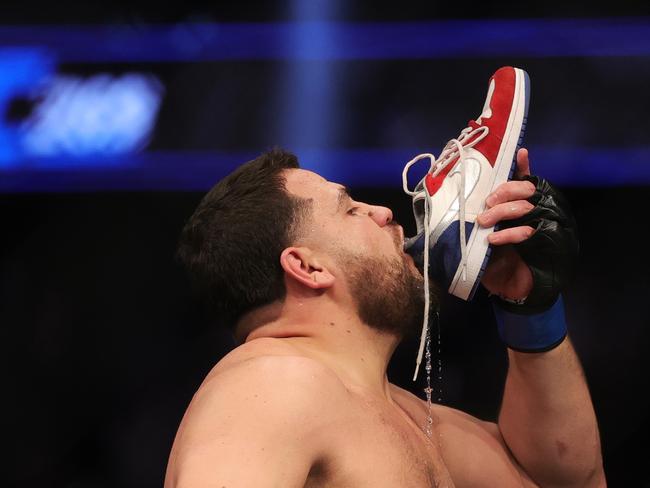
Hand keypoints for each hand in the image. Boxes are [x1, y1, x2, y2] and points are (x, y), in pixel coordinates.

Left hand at [478, 148, 535, 299]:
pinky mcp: (543, 245)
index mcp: (521, 207)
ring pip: (526, 207)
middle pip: (527, 189)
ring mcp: (542, 228)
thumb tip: (463, 199)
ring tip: (484, 221)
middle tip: (487, 204)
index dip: (523, 166)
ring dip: (502, 212)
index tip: (519, 153)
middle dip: (505, 192)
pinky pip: (528, 231)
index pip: (526, 181)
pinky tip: (493, 239)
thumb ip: (482, 216)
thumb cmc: (495, 260)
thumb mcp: (483, 234)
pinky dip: (508, 233)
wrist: (510, 288)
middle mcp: (535, 213)